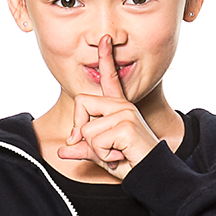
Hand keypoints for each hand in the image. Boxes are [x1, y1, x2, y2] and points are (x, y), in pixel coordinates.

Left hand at [55, 34, 160, 178]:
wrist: (154, 176)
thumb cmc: (131, 164)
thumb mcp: (102, 155)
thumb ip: (83, 149)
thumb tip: (61, 151)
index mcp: (119, 107)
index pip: (109, 78)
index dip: (105, 58)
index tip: (104, 40)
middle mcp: (123, 106)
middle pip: (81, 103)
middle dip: (80, 130)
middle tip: (101, 148)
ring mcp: (125, 113)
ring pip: (86, 129)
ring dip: (96, 150)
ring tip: (116, 153)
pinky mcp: (126, 125)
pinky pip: (95, 141)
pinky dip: (103, 155)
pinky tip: (120, 155)